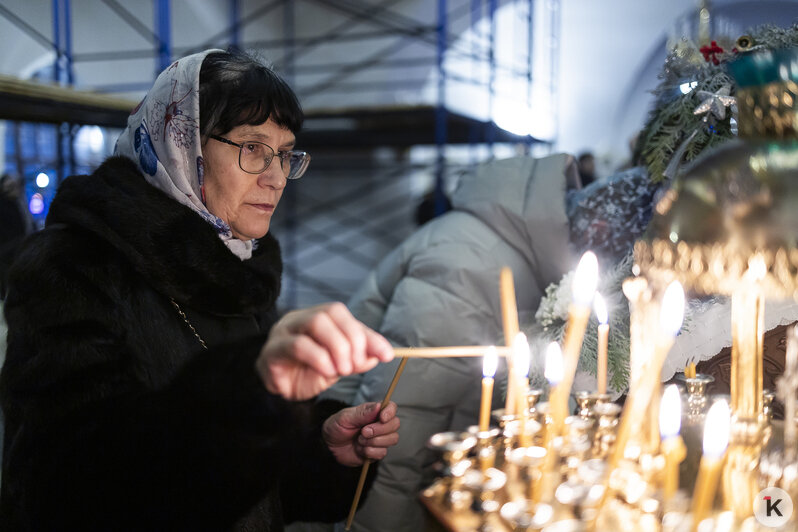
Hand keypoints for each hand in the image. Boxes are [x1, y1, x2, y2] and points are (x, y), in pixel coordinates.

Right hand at [256, 303, 392, 399]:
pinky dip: (319, 358)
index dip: (368, 334)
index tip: (386, 355)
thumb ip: (358, 358)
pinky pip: (297, 345)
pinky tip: (327, 372)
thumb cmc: (308, 373)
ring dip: (337, 347)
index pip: (344, 315)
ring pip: (315, 322)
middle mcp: (300, 318)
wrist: (280, 394)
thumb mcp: (339, 365)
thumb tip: (380, 354)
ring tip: (343, 370)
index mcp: (317, 317)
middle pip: (331, 312)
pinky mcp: (272, 350)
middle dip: (352, 340)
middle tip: (355, 365)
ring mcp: (284, 331)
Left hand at [322, 401, 399, 466]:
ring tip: (359, 440)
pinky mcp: (376, 452)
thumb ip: (362, 413)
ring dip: (373, 442)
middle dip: (379, 430)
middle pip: (395, 424)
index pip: (391, 407)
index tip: (382, 418)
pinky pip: (382, 453)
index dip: (390, 412)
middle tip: (363, 432)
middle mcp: (380, 424)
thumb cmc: (336, 427)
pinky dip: (369, 452)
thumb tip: (379, 405)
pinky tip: (359, 449)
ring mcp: (379, 438)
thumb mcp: (345, 418)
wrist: (328, 447)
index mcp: (373, 412)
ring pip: (392, 439)